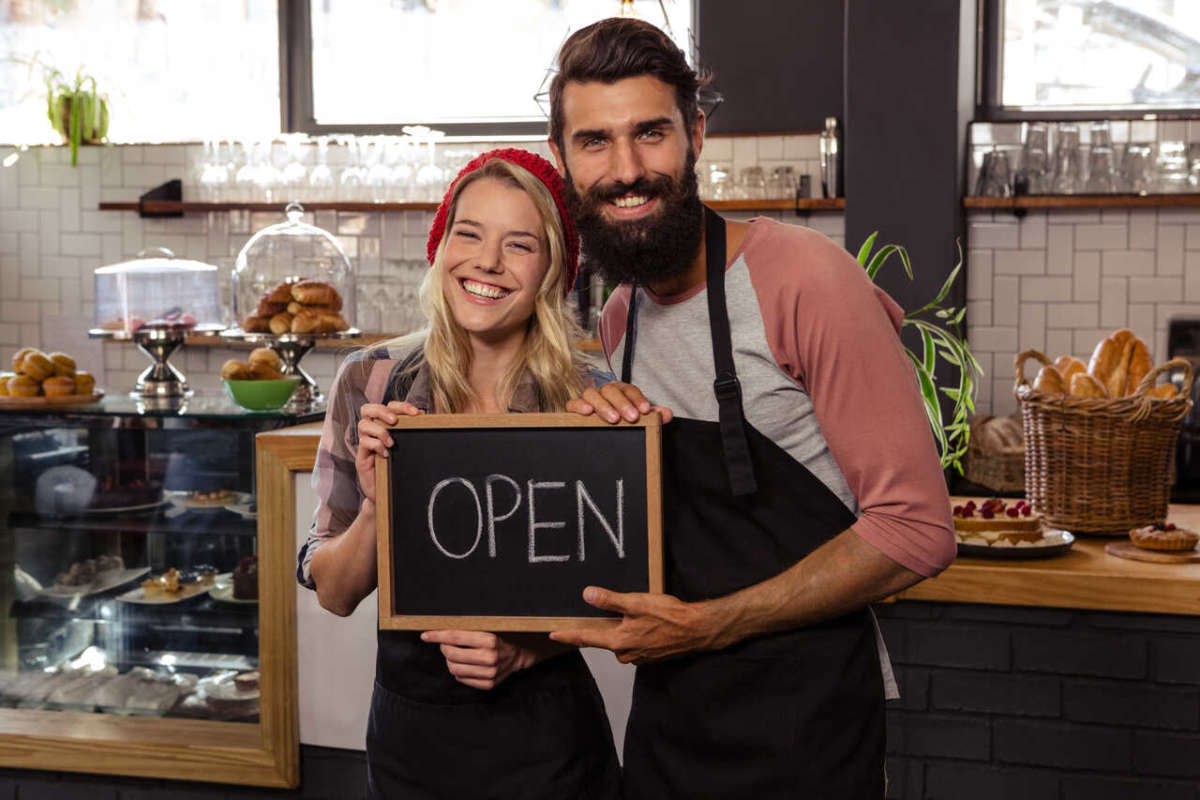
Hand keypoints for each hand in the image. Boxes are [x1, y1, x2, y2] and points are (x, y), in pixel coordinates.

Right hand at [355, 401, 422, 502]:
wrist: (387, 495)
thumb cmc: (398, 469)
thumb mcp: (407, 448)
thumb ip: (411, 432)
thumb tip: (425, 415)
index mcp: (383, 426)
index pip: (387, 406)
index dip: (400, 406)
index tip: (416, 413)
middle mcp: (371, 432)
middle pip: (367, 409)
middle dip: (382, 411)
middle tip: (395, 421)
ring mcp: (364, 444)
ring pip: (363, 425)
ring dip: (380, 431)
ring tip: (392, 443)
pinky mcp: (361, 457)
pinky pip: (364, 443)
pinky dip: (376, 445)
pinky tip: (386, 454)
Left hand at [421, 630, 536, 689]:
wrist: (519, 654)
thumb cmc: (500, 637)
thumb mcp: (487, 627)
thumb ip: (467, 629)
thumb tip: (440, 628)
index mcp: (490, 639)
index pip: (455, 637)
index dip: (437, 635)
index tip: (425, 635)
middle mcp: (490, 657)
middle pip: (451, 654)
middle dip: (444, 648)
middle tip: (446, 644)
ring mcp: (489, 673)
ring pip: (454, 668)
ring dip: (450, 660)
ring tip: (455, 655)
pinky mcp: (488, 684)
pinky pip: (461, 679)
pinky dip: (458, 671)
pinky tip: (465, 664)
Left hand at [550, 587, 718, 663]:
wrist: (696, 630)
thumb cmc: (669, 616)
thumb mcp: (636, 603)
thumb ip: (610, 600)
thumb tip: (587, 595)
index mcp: (618, 641)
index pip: (585, 638)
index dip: (568, 635)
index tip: (553, 635)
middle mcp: (625, 653)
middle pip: (603, 639)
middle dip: (600, 627)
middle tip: (599, 613)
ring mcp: (637, 656)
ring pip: (619, 640)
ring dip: (620, 629)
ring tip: (632, 614)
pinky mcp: (648, 655)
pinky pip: (633, 643)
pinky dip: (633, 633)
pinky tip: (644, 623)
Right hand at [566, 382, 672, 423]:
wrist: (601, 431)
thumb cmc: (622, 421)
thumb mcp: (639, 419)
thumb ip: (653, 416)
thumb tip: (668, 414)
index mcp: (621, 392)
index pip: (629, 390)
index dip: (637, 398)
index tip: (645, 410)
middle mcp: (604, 392)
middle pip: (611, 390)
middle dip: (623, 403)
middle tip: (632, 417)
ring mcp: (588, 399)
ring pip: (592, 394)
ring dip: (603, 406)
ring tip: (613, 419)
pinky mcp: (574, 408)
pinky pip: (572, 403)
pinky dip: (579, 406)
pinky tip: (587, 412)